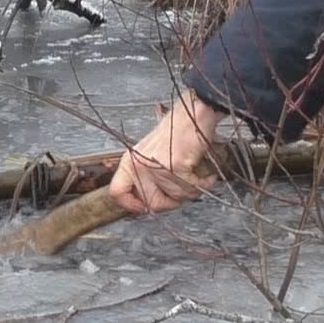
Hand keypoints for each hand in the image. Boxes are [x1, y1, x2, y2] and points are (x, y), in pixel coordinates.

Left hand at [109, 92, 225, 214]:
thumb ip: (145, 179)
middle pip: (152, 204)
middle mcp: (138, 165)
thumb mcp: (149, 155)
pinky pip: (191, 189)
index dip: (132, 206)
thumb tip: (147, 205)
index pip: (117, 193)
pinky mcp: (175, 167)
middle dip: (173, 200)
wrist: (194, 114)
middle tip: (182, 188)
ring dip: (192, 189)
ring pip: (176, 197)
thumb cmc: (176, 133)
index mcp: (129, 162)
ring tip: (195, 174)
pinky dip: (203, 183)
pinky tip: (205, 174)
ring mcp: (155, 167)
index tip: (145, 208)